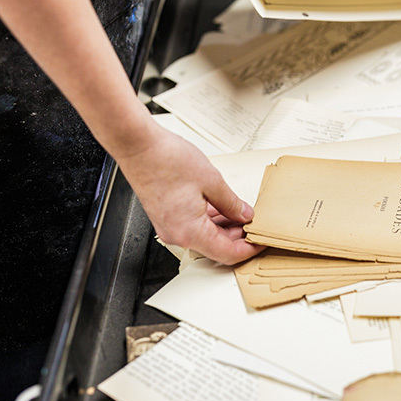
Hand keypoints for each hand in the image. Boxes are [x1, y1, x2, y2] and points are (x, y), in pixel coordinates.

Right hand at [115, 124, 264, 264]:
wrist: (138, 146)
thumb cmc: (166, 160)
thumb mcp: (212, 181)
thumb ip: (232, 203)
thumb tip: (244, 215)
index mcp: (190, 232)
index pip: (227, 254)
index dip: (249, 250)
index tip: (262, 242)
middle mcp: (177, 234)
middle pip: (217, 246)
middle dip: (239, 237)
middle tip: (257, 224)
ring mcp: (170, 226)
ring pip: (206, 236)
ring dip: (226, 227)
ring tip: (243, 212)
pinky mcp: (167, 216)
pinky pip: (194, 226)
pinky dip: (211, 219)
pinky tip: (223, 206)